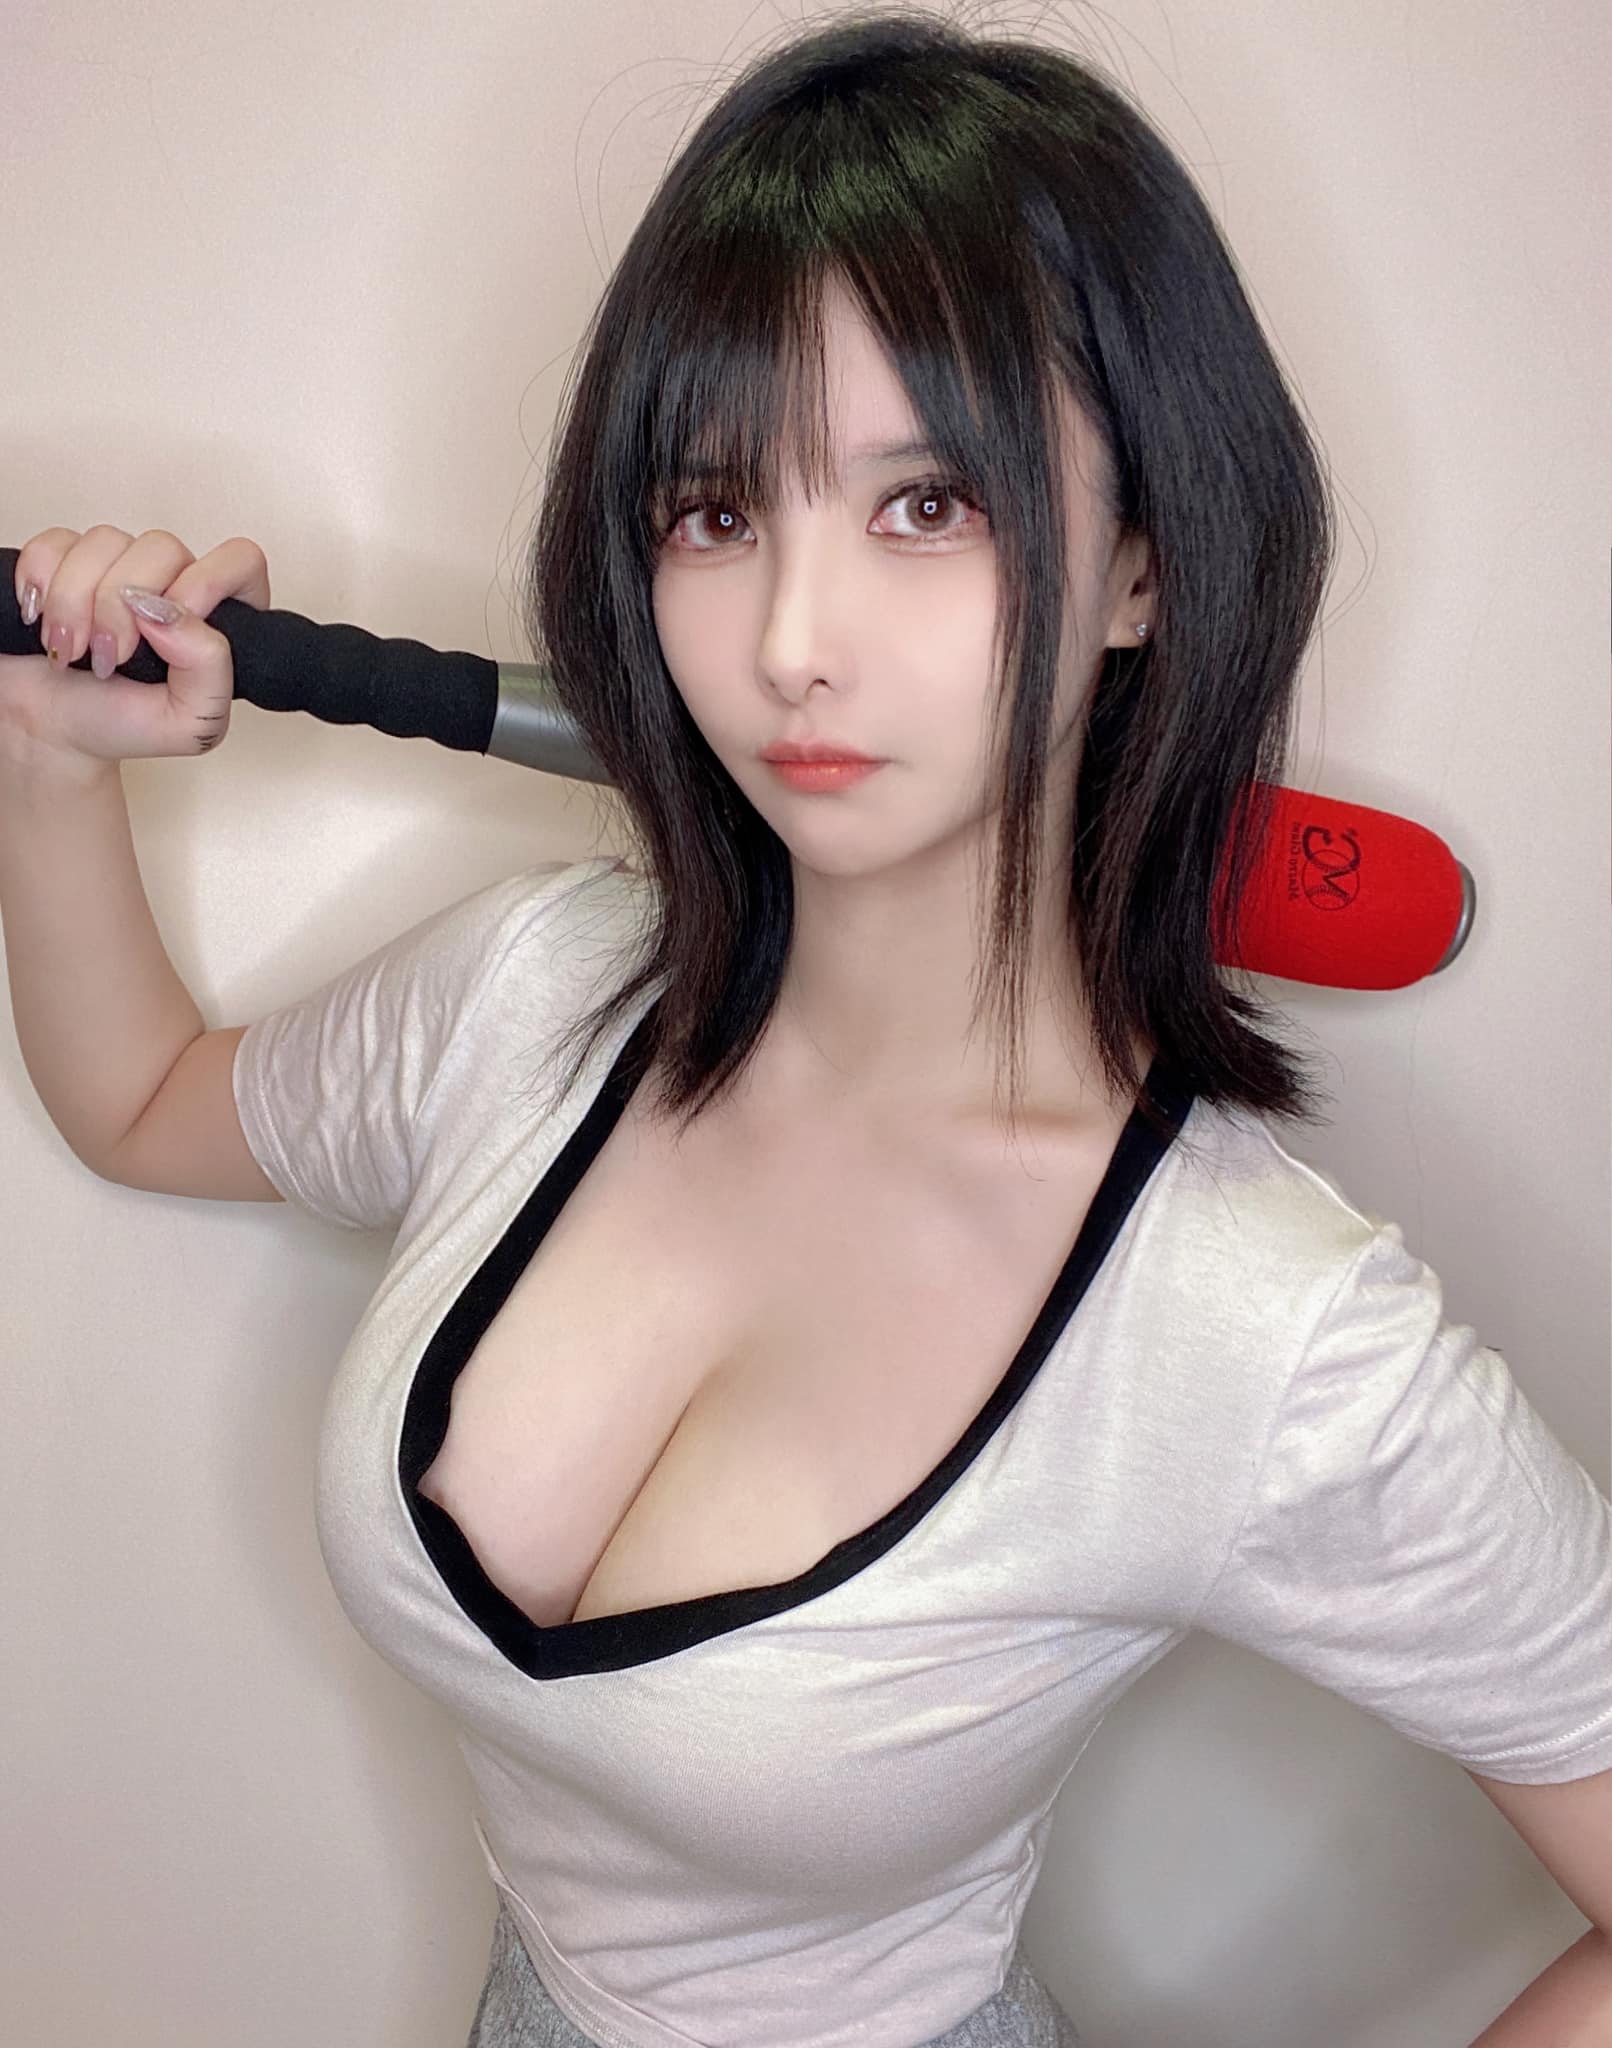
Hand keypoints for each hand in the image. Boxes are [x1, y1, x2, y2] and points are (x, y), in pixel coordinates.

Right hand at [2, 525, 269, 774]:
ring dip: (74, 603)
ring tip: (70, 651)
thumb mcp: (191, 721)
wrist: (52, 729)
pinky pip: (57, 541)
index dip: (206, 583)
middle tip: (107, 658)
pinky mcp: (67, 558)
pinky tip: (40, 619)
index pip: (240, 560)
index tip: (166, 633)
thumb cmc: (124, 725)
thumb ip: (209, 668)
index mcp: (219, 617)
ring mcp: (119, 565)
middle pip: (162, 546)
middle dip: (120, 608)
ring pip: (105, 541)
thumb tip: (170, 610)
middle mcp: (173, 582)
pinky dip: (41, 583)